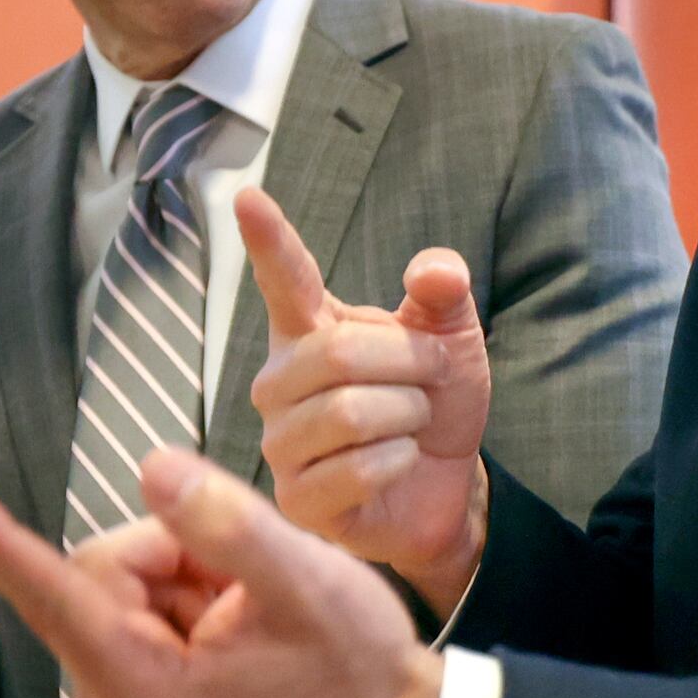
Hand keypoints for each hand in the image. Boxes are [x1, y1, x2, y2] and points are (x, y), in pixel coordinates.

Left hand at [0, 449, 441, 697]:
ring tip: (254, 610)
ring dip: (187, 571)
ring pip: (119, 583)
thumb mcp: (304, 580)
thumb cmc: (355, 662)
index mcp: (141, 691)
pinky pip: (135, 607)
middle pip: (98, 571)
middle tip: (250, 581)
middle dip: (172, 551)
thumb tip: (149, 466)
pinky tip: (239, 624)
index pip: (51, 589)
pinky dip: (187, 594)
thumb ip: (223, 522)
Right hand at [239, 187, 490, 612]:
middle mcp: (280, 383)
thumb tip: (436, 270)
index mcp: (309, 331)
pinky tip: (400, 461)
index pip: (286, 278)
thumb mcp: (450, 339)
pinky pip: (355, 469)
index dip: (268, 239)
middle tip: (434, 377)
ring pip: (348, 412)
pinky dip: (398, 460)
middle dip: (409, 363)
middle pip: (338, 353)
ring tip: (413, 422)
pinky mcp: (296, 500)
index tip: (247, 196)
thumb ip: (443, 296)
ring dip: (407, 415)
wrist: (443, 485)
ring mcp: (281, 444)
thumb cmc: (432, 404)